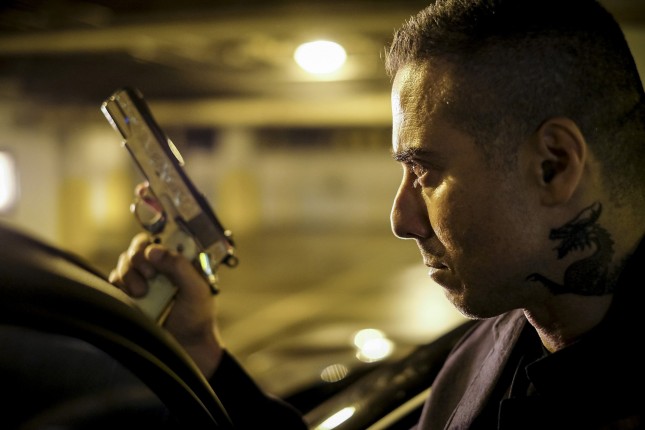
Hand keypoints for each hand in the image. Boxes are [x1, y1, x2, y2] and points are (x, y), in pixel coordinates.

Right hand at [109, 233, 223, 376]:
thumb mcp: (197, 289)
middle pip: (136, 249)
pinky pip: (114, 283)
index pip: (158, 239)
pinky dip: (118, 286)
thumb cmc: (197, 317)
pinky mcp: (128, 297)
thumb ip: (179, 266)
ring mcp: (141, 282)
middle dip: (138, 259)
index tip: (153, 255)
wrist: (187, 348)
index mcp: (176, 261)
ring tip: (142, 293)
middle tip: (150, 276)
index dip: (151, 242)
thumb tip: (154, 250)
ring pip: (123, 264)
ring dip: (129, 275)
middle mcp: (157, 268)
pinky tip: (132, 298)